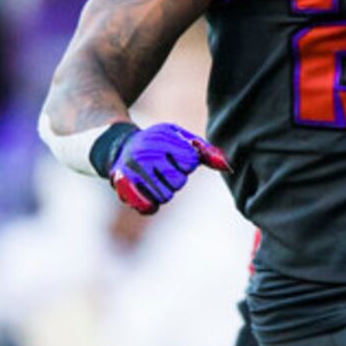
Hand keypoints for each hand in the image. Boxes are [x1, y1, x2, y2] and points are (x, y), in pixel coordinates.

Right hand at [103, 122, 228, 214]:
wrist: (119, 146)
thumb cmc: (158, 144)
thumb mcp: (180, 138)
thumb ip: (205, 151)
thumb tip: (227, 166)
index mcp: (162, 138)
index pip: (190, 161)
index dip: (186, 162)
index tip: (174, 156)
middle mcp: (146, 153)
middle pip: (179, 181)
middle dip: (175, 178)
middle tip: (162, 169)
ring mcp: (133, 171)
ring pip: (165, 196)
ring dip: (163, 190)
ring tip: (153, 177)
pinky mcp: (124, 188)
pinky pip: (149, 207)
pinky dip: (151, 204)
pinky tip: (147, 192)